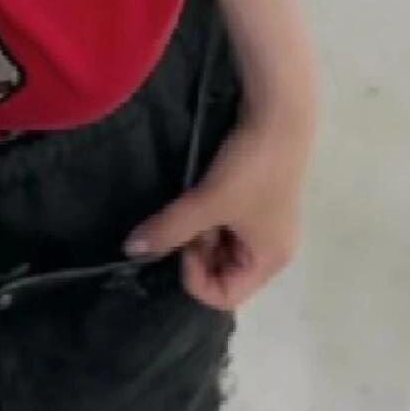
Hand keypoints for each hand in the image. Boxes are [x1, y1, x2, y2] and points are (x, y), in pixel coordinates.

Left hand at [121, 104, 315, 311]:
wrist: (279, 114)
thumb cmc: (251, 168)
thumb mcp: (207, 201)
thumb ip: (169, 229)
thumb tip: (130, 250)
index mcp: (269, 261)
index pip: (223, 296)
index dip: (195, 275)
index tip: (185, 242)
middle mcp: (270, 251)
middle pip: (221, 274)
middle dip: (197, 252)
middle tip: (187, 219)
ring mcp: (263, 227)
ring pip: (219, 248)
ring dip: (200, 232)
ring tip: (195, 203)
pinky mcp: (255, 204)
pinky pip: (223, 226)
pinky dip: (207, 217)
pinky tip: (202, 193)